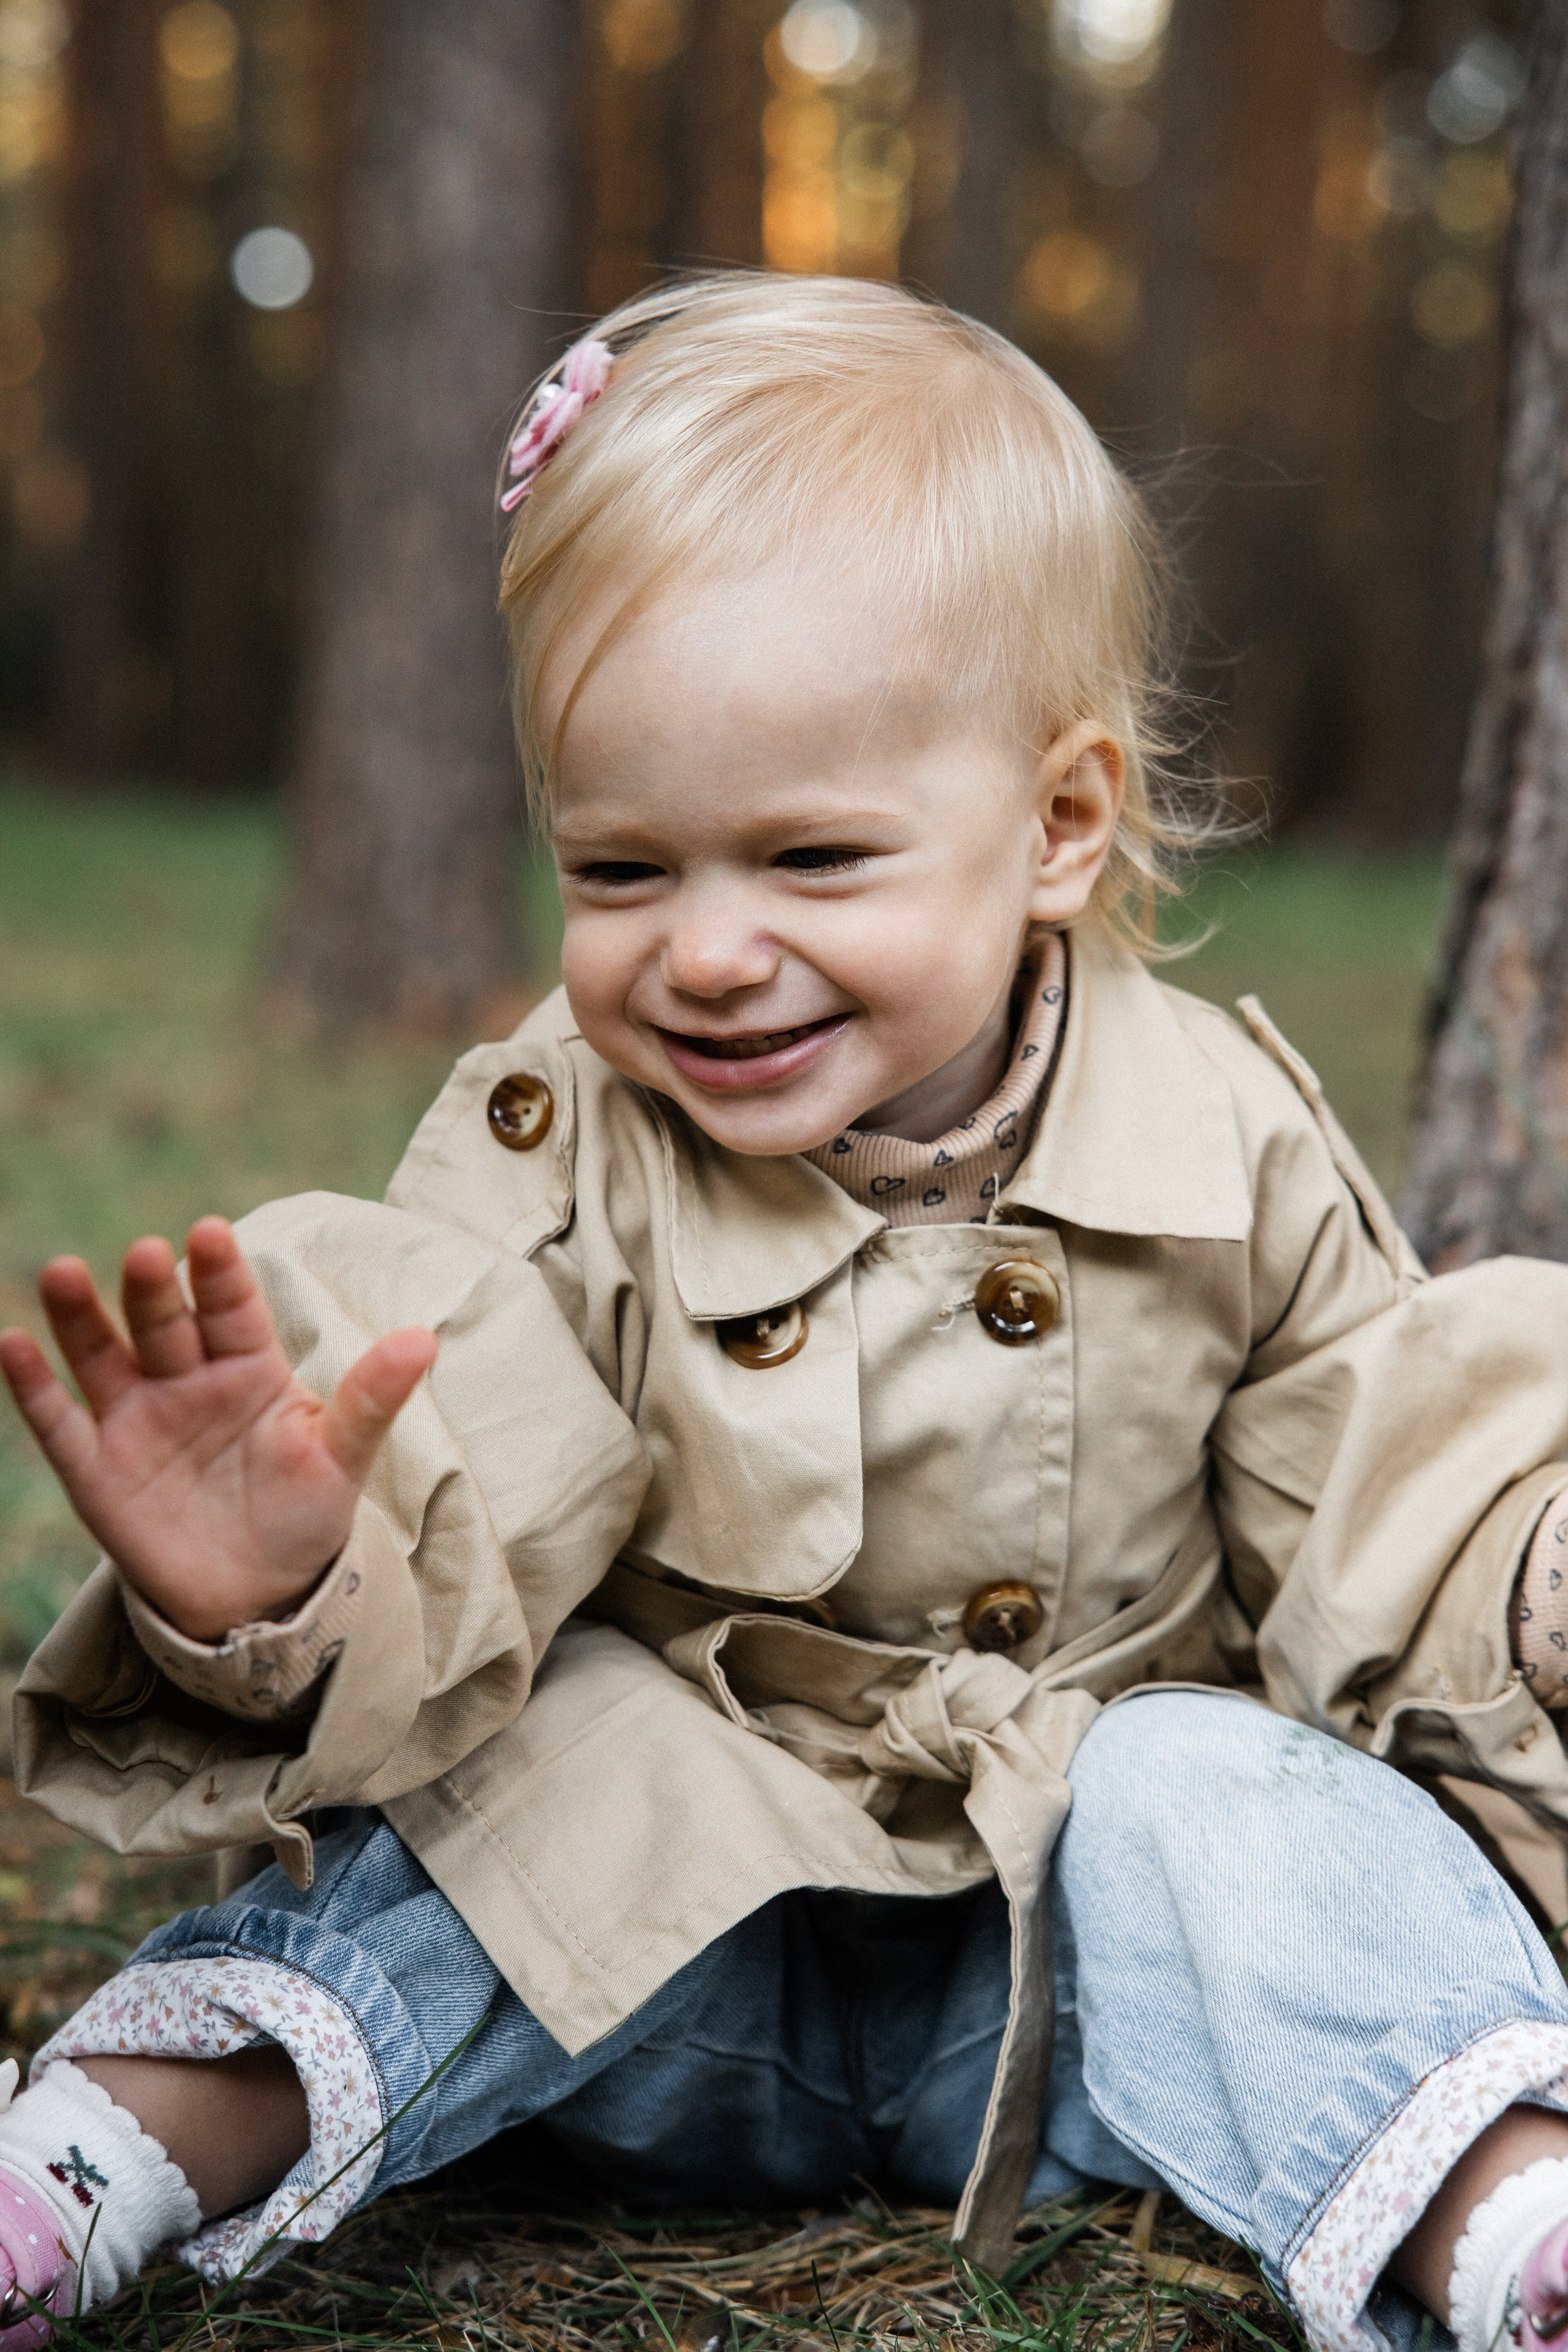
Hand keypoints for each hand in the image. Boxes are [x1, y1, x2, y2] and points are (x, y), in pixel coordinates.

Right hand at [0, 1217, 436, 1642]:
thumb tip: (425, 1338)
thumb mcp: (341, 1460)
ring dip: (82, 1317)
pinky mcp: (96, 1468)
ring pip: (103, 1356)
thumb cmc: (303, 1516)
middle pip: (165, 1324)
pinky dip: (33, 1385)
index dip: (221, 1274)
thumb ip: (372, 1399)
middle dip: (155, 1291)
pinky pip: (59, 1421)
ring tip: (65, 1273)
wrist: (257, 1598)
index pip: (233, 1309)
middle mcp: (186, 1380)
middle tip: (148, 1254)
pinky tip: (11, 1342)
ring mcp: (136, 1420)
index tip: (211, 1233)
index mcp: (248, 1368)